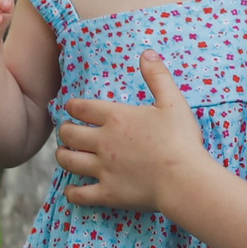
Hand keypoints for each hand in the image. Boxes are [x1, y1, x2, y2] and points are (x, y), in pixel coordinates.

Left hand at [58, 52, 210, 211]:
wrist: (183, 179)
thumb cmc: (181, 140)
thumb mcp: (173, 102)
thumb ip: (158, 76)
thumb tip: (147, 52)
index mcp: (116, 118)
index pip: (82, 108)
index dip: (73, 106)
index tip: (71, 107)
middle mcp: (103, 142)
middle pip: (69, 133)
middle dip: (65, 131)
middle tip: (67, 131)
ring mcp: (103, 169)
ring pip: (68, 161)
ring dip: (63, 156)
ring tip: (64, 154)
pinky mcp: (107, 193)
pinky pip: (80, 194)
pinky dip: (72, 192)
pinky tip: (71, 190)